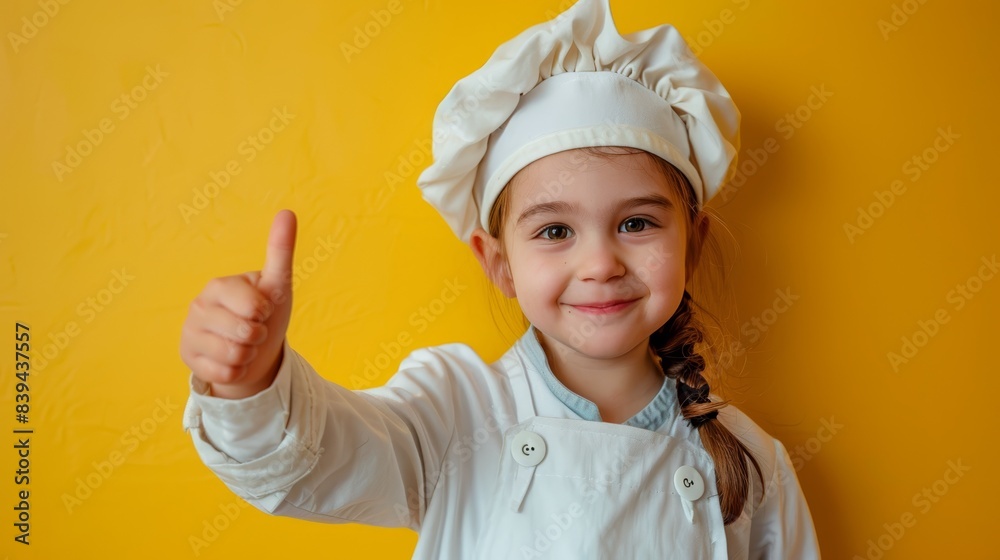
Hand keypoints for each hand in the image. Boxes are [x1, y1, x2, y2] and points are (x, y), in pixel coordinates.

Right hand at [180, 209, 296, 398]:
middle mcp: (198, 306)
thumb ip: (280, 250)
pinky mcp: (188, 360)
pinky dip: (237, 371)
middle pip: (244, 333)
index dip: (264, 313)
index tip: (262, 310)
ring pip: (234, 355)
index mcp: (219, 285)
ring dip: (248, 354)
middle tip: (253, 330)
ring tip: (243, 344)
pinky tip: (232, 360)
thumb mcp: (276, 283)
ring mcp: (190, 334)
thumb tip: (287, 212)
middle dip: (258, 336)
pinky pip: (225, 374)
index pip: (252, 307)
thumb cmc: (264, 312)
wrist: (251, 350)